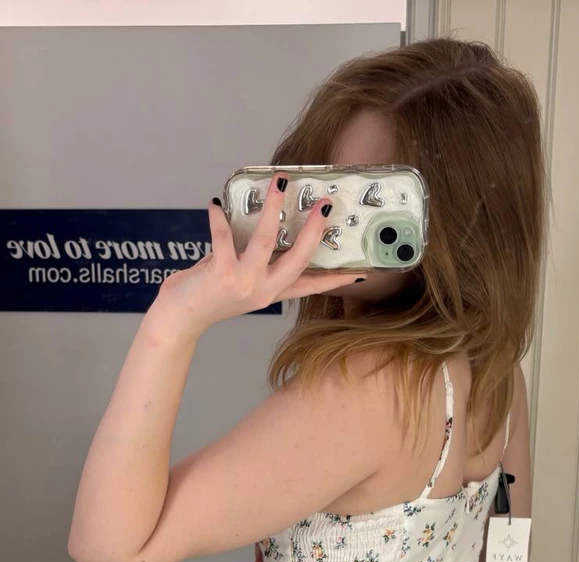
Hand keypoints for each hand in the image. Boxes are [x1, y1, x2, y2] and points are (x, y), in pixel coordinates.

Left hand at [151, 174, 363, 335]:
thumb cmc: (205, 298)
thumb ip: (251, 261)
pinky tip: (214, 205)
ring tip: (279, 183)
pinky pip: (224, 239)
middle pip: (298, 258)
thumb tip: (258, 227)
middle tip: (325, 205)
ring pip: (266, 241)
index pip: (311, 286)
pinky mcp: (222, 274)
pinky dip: (219, 220)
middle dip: (313, 229)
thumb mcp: (238, 281)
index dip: (335, 279)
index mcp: (271, 293)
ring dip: (272, 209)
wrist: (179, 321)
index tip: (359, 272)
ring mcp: (245, 283)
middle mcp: (264, 290)